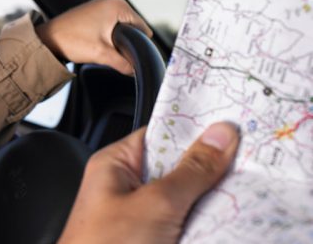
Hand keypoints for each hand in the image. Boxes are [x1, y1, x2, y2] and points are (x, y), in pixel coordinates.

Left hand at [36, 0, 151, 74]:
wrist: (48, 38)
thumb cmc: (71, 40)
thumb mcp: (101, 54)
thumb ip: (123, 63)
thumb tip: (135, 70)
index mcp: (118, 5)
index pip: (142, 28)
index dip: (138, 44)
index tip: (127, 55)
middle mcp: (111, 0)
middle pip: (132, 27)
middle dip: (126, 42)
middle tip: (110, 51)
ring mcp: (102, 3)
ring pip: (121, 27)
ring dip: (116, 39)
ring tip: (101, 47)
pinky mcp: (94, 10)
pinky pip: (110, 24)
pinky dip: (108, 35)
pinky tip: (97, 42)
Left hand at [58, 122, 239, 243]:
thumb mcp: (156, 204)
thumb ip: (191, 171)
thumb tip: (219, 136)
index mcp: (115, 165)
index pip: (161, 134)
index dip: (196, 132)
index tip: (233, 129)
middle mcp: (125, 187)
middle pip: (177, 168)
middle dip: (209, 170)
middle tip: (246, 166)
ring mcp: (140, 216)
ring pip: (185, 200)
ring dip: (209, 201)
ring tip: (242, 194)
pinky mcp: (152, 239)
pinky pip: (184, 225)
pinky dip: (203, 224)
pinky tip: (228, 221)